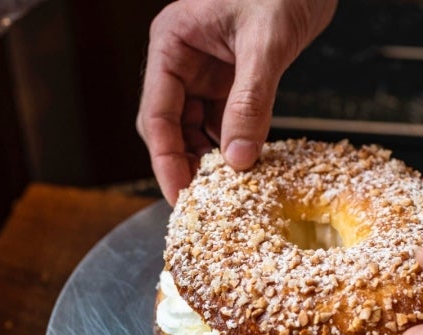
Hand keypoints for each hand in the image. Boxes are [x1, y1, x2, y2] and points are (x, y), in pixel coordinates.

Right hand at [136, 0, 336, 203]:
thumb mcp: (265, 44)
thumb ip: (250, 101)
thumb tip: (240, 159)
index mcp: (172, 45)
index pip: (157, 115)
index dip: (167, 160)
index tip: (180, 196)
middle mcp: (182, 62)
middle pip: (172, 128)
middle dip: (186, 165)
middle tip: (203, 203)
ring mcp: (207, 73)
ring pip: (198, 129)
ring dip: (211, 159)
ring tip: (225, 191)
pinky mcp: (232, 81)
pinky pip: (226, 122)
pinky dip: (234, 145)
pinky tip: (246, 165)